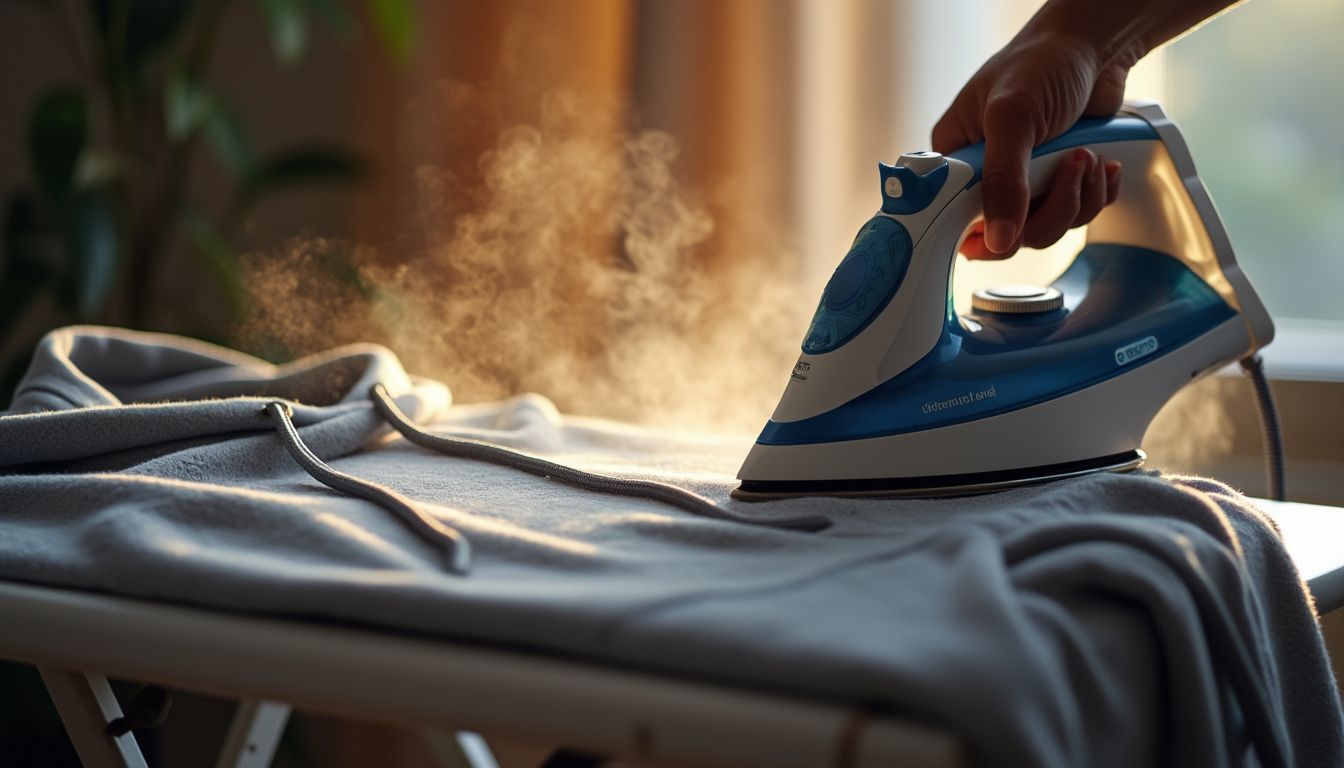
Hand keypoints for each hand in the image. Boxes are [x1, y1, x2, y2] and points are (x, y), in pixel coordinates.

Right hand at [932, 32, 1132, 258]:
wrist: (1094, 47)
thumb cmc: (1040, 62)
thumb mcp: (1012, 116)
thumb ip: (1002, 179)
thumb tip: (999, 238)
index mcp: (960, 161)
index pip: (957, 219)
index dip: (984, 233)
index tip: (1009, 229)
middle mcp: (990, 177)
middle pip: (1011, 234)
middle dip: (1049, 208)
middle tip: (1066, 167)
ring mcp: (1028, 183)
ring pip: (1050, 228)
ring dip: (1079, 197)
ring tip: (1087, 155)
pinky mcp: (1062, 182)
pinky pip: (1082, 214)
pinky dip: (1099, 193)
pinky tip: (1101, 162)